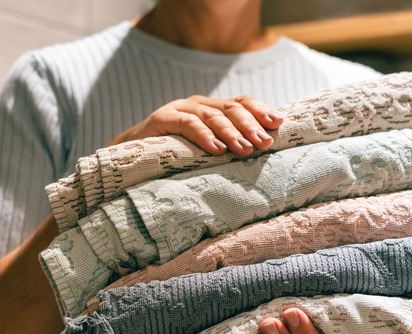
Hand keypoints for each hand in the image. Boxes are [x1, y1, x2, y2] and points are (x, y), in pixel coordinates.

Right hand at [108, 95, 283, 155]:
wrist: (133, 154)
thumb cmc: (177, 153)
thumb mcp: (208, 148)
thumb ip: (230, 146)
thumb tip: (264, 153)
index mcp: (213, 109)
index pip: (241, 102)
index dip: (260, 110)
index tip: (278, 123)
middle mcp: (199, 105)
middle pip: (231, 109)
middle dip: (250, 125)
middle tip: (263, 143)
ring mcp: (180, 109)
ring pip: (212, 116)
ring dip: (231, 133)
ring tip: (244, 149)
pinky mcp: (162, 119)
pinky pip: (187, 124)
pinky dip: (203, 136)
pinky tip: (216, 149)